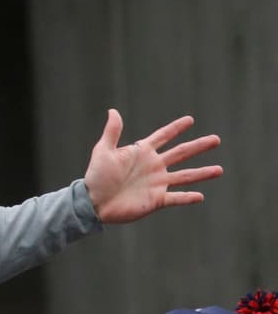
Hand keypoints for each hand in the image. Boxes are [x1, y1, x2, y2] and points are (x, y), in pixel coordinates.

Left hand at [83, 109, 221, 223]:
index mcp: (142, 152)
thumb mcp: (103, 151)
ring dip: (202, 173)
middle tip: (216, 139)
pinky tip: (200, 195)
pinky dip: (188, 197)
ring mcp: (156, 183)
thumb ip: (112, 132)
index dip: (175, 128)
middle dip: (198, 146)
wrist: (93, 202)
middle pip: (181, 154)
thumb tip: (113, 111)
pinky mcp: (156, 200)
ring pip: (185, 176)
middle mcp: (153, 167)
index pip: (163, 137)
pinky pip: (176, 198)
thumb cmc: (96, 176)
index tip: (190, 119)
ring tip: (219, 169)